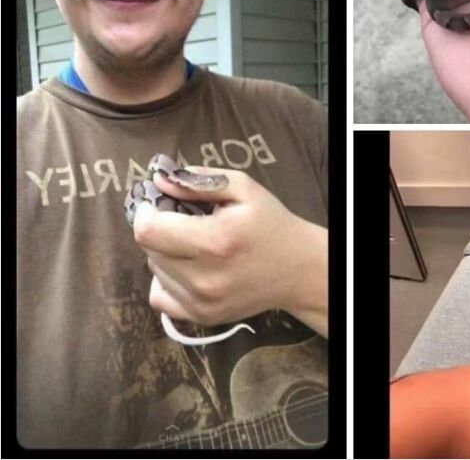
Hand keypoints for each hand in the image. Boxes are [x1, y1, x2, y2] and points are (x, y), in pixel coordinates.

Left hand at [133, 167, 327, 336]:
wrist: (296, 269)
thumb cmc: (269, 222)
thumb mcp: (242, 188)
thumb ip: (199, 181)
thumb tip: (158, 179)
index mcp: (214, 241)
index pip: (148, 231)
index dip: (146, 212)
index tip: (157, 202)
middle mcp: (204, 278)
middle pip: (149, 249)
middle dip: (158, 228)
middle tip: (180, 219)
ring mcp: (202, 303)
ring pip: (154, 270)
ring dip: (163, 252)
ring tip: (191, 243)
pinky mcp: (201, 318)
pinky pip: (159, 297)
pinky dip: (165, 279)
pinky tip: (187, 267)